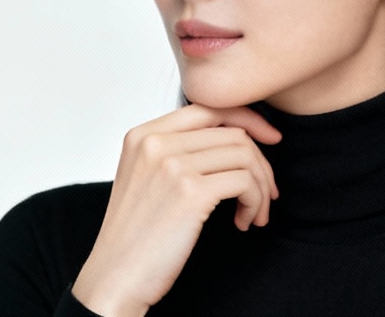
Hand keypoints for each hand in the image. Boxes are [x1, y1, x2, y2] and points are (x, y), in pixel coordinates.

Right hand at [69, 104, 281, 316]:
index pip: (210, 107)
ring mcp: (172, 165)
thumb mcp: (147, 176)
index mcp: (143, 134)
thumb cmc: (137, 234)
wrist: (115, 278)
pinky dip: (255, 202)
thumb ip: (179, 148)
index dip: (248, 119)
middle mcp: (155, 143)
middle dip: (261, 163)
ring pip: (245, 156)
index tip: (269, 139)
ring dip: (261, 186)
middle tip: (267, 191)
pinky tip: (244, 222)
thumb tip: (238, 134)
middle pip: (234, 133)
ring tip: (254, 211)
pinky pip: (246, 182)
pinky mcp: (191, 192)